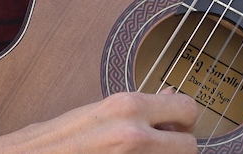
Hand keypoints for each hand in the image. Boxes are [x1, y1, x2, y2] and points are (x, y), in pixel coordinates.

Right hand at [0, 91, 198, 153]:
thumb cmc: (51, 142)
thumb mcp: (98, 113)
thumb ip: (139, 107)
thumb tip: (170, 95)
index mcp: (127, 108)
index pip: (188, 110)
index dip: (182, 121)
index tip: (173, 127)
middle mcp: (133, 135)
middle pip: (190, 146)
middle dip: (178, 146)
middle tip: (159, 147)